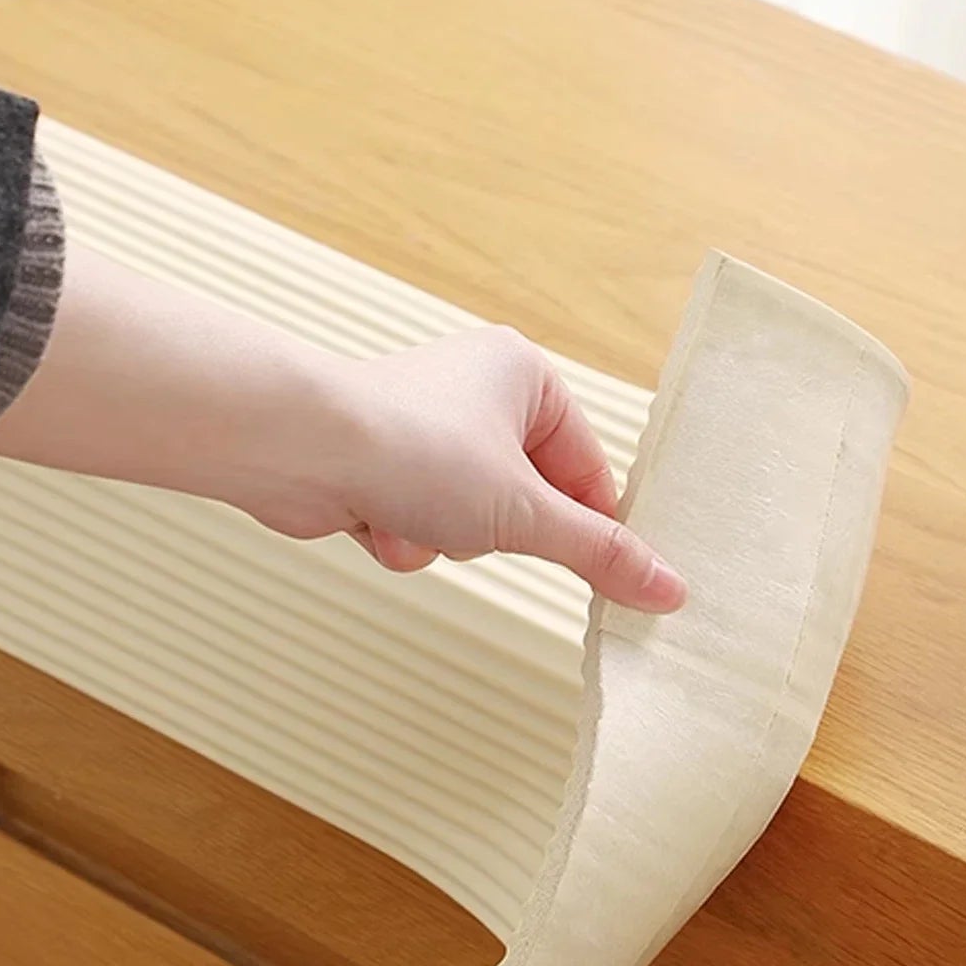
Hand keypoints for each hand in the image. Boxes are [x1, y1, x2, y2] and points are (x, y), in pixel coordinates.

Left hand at [0, 244, 685, 612]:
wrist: (294, 446)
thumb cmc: (412, 451)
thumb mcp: (524, 512)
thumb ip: (599, 554)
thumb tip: (670, 589)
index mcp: (526, 376)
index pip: (590, 469)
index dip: (590, 526)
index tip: (602, 575)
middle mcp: (478, 392)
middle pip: (529, 500)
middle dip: (494, 530)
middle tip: (478, 523)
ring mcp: (428, 428)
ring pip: (471, 522)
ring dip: (445, 538)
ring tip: (415, 513)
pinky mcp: (384, 464)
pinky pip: (422, 523)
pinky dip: (403, 535)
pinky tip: (374, 520)